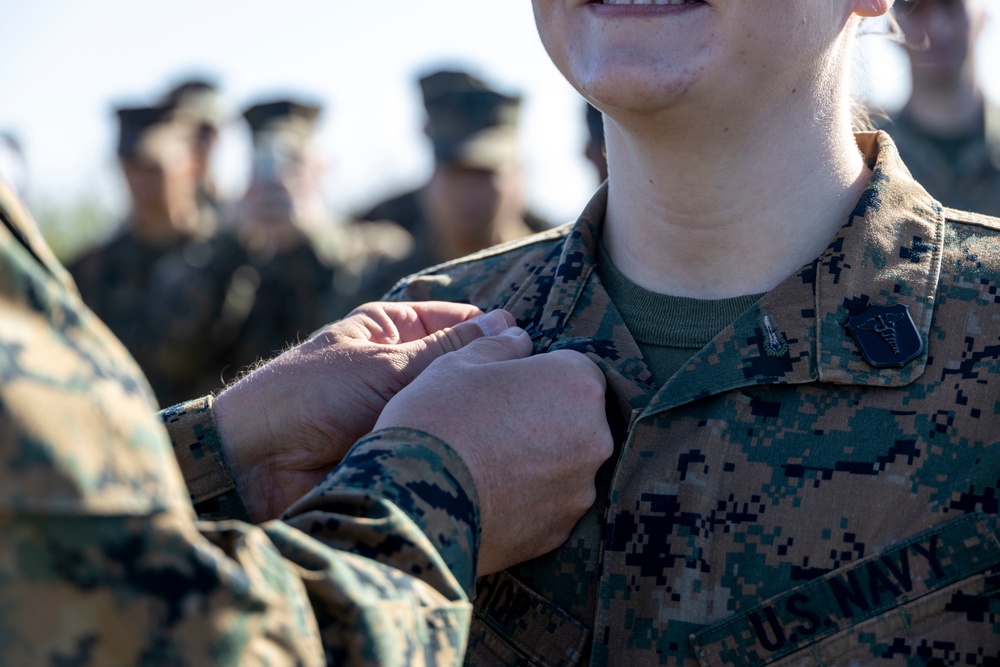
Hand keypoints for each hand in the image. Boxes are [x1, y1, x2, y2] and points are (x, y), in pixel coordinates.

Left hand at [214, 302, 517, 521]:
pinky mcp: (404, 452)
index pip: (458, 320)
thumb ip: (450, 351)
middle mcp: (401, 368)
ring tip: (527, 423)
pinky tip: (500, 453)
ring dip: (479, 417)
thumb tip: (511, 325)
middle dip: (492, 378)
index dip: (494, 331)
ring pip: (455, 409)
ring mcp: (404, 411)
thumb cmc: (308, 397)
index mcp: (392, 329)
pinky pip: (443, 446)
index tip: (535, 346)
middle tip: (540, 390)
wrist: (256, 468)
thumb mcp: (385, 365)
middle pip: (461, 367)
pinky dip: (464, 450)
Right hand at [375, 330, 612, 574]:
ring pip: (565, 465)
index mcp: (577, 384)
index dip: (538, 375)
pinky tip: (488, 496)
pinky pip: (549, 505)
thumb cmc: (437, 418)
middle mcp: (595, 438)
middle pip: (576, 419)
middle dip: (544, 418)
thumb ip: (498, 344)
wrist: (412, 504)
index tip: (504, 388)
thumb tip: (517, 334)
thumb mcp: (459, 364)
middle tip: (492, 426)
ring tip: (486, 465)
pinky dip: (527, 500)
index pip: (573, 369)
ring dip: (537, 461)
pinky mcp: (561, 532)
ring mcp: (580, 490)